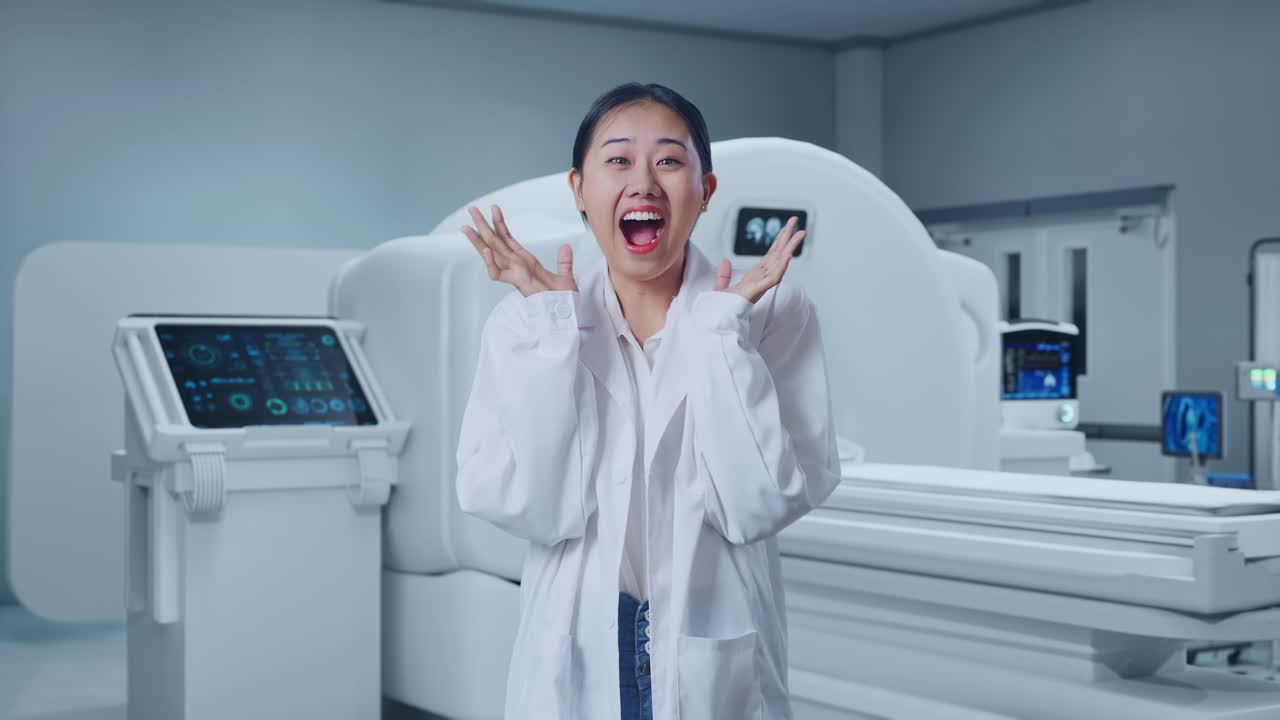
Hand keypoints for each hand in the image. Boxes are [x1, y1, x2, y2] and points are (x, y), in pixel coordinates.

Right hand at [461, 205, 576, 296]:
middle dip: (482, 225)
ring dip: (478, 240)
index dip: (500, 223)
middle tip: (471, 209)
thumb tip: (566, 247)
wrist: (566, 315)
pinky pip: (499, 273)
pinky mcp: (516, 282)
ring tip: (466, 226)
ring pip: (492, 254)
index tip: (494, 208)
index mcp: (526, 262)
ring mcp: (515, 273)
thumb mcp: (565, 277)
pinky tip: (486, 251)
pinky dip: (492, 263)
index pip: (508, 239)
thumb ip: (564, 262)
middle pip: (495, 241)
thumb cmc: (562, 301)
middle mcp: (517, 265)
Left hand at [714, 216, 804, 303]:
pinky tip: (788, 255)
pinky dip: (781, 267)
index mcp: (756, 275)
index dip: (779, 239)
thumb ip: (724, 275)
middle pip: (778, 253)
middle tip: (796, 220)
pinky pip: (773, 278)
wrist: (718, 320)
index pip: (770, 254)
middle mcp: (762, 277)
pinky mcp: (758, 290)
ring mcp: (762, 283)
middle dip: (788, 237)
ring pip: (780, 262)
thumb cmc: (723, 309)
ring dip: (790, 248)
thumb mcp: (721, 288)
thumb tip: (724, 261)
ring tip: (800, 234)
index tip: (787, 227)